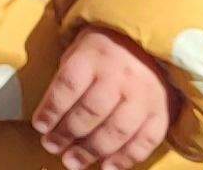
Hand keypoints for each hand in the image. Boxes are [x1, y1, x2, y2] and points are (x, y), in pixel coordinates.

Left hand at [36, 27, 177, 169]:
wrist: (149, 44)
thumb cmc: (103, 52)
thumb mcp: (79, 51)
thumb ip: (67, 82)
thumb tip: (50, 121)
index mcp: (94, 55)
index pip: (69, 85)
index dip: (52, 109)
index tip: (40, 127)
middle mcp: (121, 75)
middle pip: (91, 110)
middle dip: (68, 133)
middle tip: (52, 147)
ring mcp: (144, 94)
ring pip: (117, 129)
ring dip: (92, 150)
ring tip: (73, 162)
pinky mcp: (161, 111)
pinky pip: (146, 140)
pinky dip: (127, 158)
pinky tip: (108, 167)